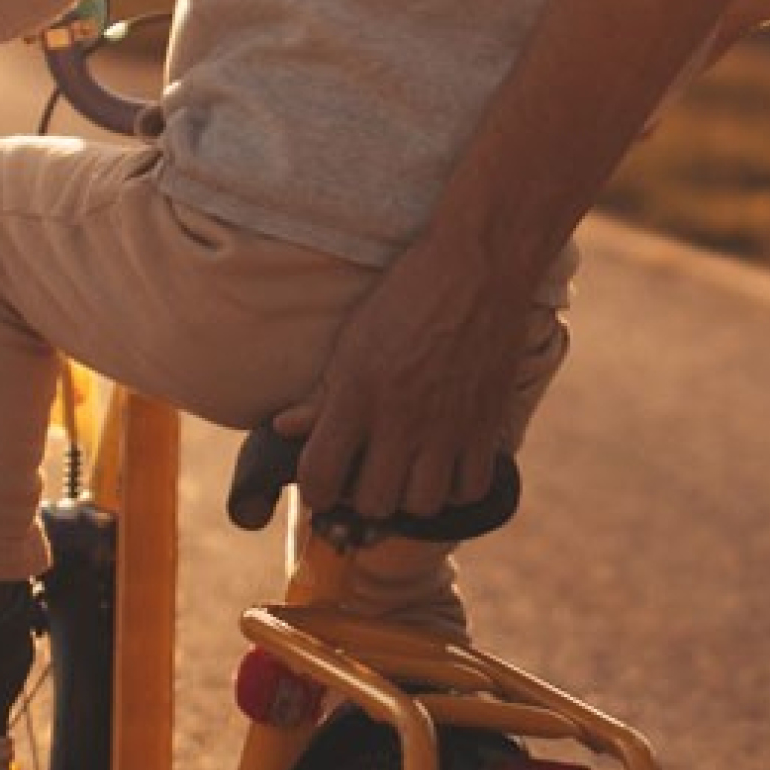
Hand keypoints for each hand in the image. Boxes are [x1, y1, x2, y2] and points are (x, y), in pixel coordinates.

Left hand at [282, 228, 527, 522]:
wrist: (478, 266)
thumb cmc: (407, 295)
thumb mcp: (355, 338)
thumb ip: (322, 392)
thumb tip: (283, 427)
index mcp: (357, 394)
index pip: (320, 477)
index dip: (315, 492)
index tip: (324, 482)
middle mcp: (400, 418)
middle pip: (373, 502)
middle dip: (364, 497)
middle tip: (368, 475)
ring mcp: (446, 426)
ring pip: (422, 503)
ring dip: (411, 495)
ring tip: (408, 472)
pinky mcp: (486, 425)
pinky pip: (470, 489)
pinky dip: (456, 486)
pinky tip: (447, 464)